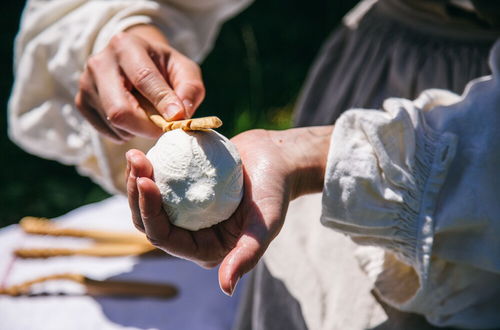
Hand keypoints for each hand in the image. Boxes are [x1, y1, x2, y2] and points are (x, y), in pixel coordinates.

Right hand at [75, 24, 204, 142]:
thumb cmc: (163, 67)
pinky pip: (106, 131)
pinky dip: (126, 133)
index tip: (177, 118)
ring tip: (150, 117)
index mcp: (126, 45)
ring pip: (114, 124)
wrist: (135, 61)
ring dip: (138, 130)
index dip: (162, 102)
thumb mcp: (184, 70)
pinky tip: (135, 119)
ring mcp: (86, 83)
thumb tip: (182, 114)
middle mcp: (99, 63)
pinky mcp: (81, 102)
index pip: (143, 78)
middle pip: (120, 110)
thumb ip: (190, 89)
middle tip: (165, 129)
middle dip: (147, 126)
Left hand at [126, 127, 331, 294]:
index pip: (163, 236)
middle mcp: (190, 231)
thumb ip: (247, 255)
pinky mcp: (184, 188)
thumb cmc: (275, 192)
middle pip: (148, 219)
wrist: (277, 159)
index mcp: (204, 247)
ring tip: (136, 154)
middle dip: (136, 193)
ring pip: (149, 201)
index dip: (148, 211)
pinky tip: (146, 150)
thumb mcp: (265, 224)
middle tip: (136, 159)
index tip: (145, 180)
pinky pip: (159, 181)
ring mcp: (185, 209)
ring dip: (137, 179)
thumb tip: (226, 288)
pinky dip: (150, 167)